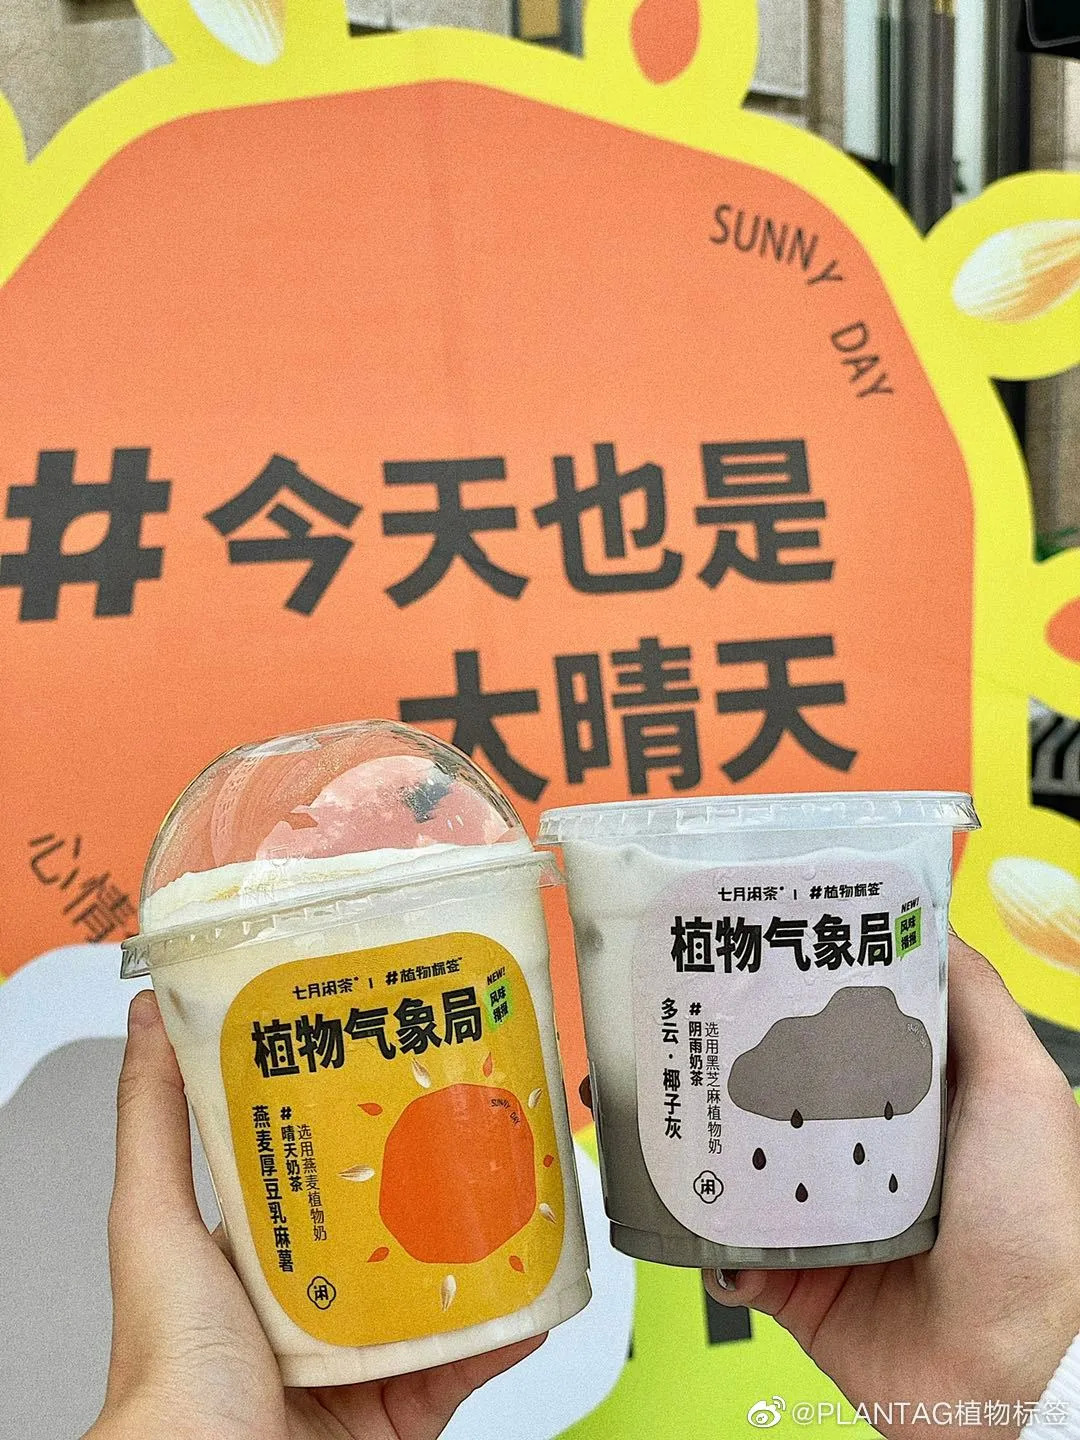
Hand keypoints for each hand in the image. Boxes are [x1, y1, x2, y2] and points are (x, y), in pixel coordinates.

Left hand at [87, 990, 542, 1439]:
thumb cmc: (170, 1368)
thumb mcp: (153, 1221)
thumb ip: (155, 1123)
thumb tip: (152, 1017)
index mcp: (254, 1258)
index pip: (315, 1172)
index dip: (359, 1121)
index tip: (399, 1071)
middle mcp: (305, 1308)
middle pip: (386, 1229)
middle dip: (435, 1179)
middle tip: (478, 1124)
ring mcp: (355, 1363)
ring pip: (436, 1292)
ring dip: (483, 1249)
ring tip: (519, 1197)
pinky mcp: (399, 1414)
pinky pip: (466, 1364)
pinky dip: (507, 1329)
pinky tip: (534, 1290)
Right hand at [702, 935, 1079, 1437]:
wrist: (1015, 1369)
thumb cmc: (1035, 1222)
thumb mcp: (1022, 1087)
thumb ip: (976, 1001)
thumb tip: (931, 917)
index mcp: (907, 1103)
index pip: (834, 1029)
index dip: (789, 992)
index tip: (741, 950)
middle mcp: (860, 1153)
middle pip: (772, 1091)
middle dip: (718, 1059)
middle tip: (669, 1020)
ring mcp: (821, 1218)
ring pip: (736, 1163)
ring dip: (690, 1139)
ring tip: (649, 1105)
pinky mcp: (790, 1281)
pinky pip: (724, 1247)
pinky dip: (698, 1228)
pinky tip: (682, 1199)